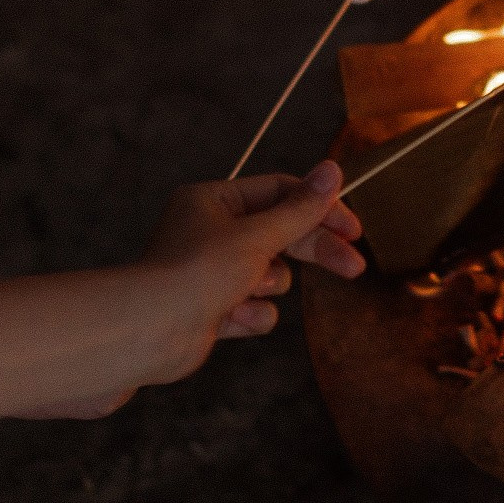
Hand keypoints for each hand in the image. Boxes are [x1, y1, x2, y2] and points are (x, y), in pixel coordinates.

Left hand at [142, 162, 365, 369]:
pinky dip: (249, 314)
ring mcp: (211, 272)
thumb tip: (333, 170)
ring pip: (270, 275)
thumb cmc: (197, 272)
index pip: (279, 193)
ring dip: (266, 286)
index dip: (318, 208)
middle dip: (312, 251)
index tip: (352, 228)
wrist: (150, 331)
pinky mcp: (212, 309)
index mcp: (213, 201)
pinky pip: (253, 307)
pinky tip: (232, 318)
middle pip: (280, 233)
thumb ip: (300, 209)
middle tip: (353, 267)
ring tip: (245, 292)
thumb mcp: (258, 235)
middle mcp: (210, 232)